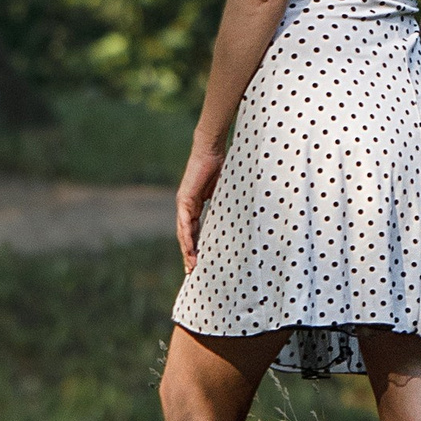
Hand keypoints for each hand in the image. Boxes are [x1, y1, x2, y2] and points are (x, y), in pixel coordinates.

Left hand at [176, 140, 223, 272]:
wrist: (210, 149)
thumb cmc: (219, 165)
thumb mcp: (223, 191)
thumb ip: (223, 204)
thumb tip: (236, 216)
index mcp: (195, 205)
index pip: (193, 230)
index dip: (195, 246)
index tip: (199, 261)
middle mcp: (186, 206)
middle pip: (186, 235)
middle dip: (189, 253)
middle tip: (192, 271)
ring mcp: (184, 203)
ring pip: (183, 232)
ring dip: (187, 250)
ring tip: (191, 265)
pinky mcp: (185, 199)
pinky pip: (185, 222)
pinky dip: (186, 236)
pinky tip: (189, 249)